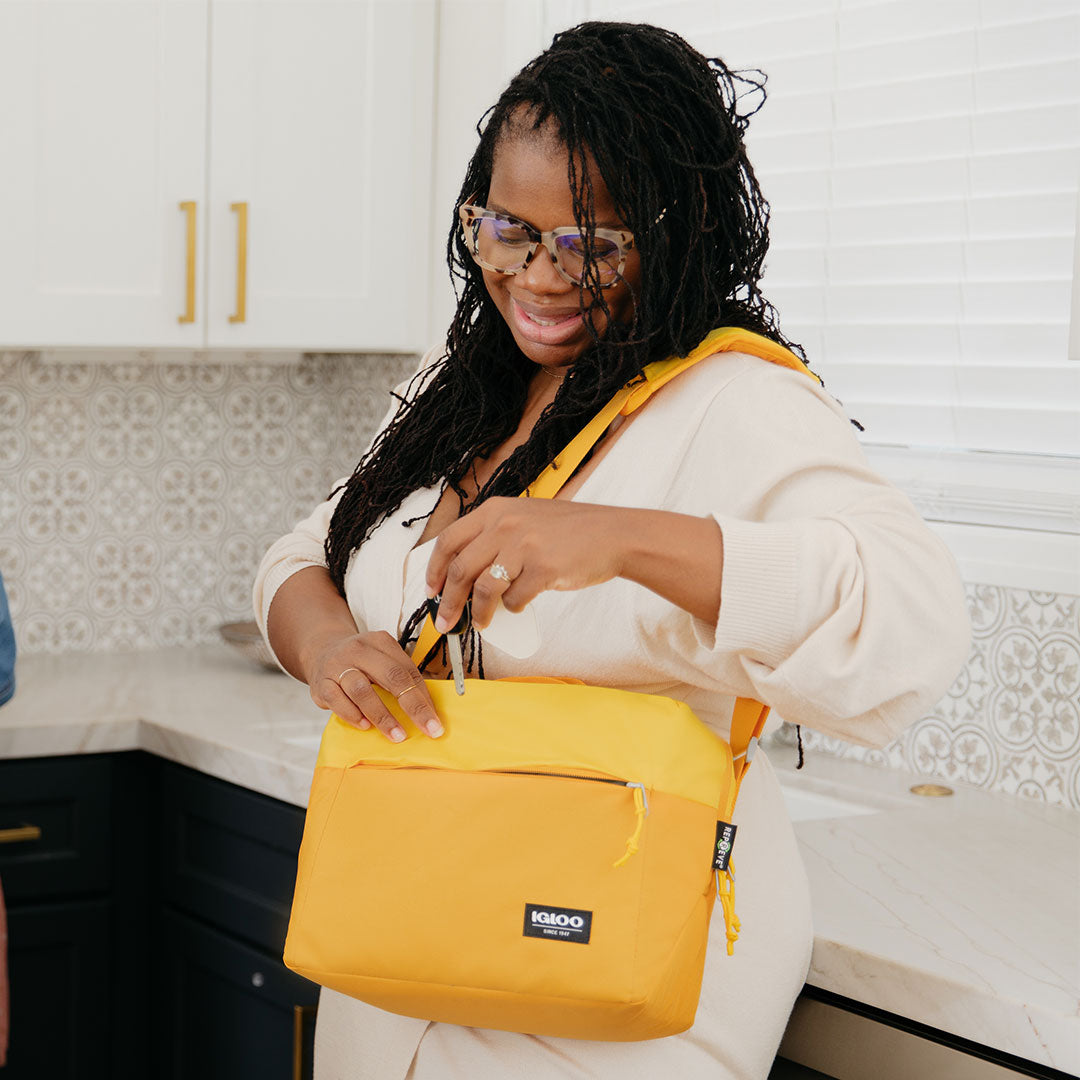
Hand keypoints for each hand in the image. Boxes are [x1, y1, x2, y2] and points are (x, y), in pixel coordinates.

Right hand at [306, 630, 442, 741]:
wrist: (321, 651)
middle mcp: (359, 650)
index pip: (408, 670)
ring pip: (362, 690)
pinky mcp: (321, 683)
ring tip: (396, 734)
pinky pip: (338, 701)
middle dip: (412, 706)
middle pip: (391, 677)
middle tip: (426, 728)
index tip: (435, 721)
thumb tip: (427, 709)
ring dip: (382, 716)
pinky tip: (365, 726)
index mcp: (381, 642)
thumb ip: (401, 678)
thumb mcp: (381, 659)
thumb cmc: (360, 662)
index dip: (423, 697)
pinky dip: (353, 716)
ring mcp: (338, 665)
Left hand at [424, 497, 624, 633]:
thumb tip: (463, 577)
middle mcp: (504, 525)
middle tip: (445, 622)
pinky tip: (520, 605)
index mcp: (495, 510)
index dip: (434, 571)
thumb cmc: (568, 532)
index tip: (431, 592)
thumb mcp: (524, 519)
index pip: (448, 541)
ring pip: (483, 589)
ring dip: (478, 613)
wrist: (611, 535)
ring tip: (482, 623)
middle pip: (460, 570)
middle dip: (448, 602)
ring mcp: (523, 546)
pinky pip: (514, 599)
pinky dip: (513, 608)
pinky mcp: (542, 568)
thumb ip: (494, 538)